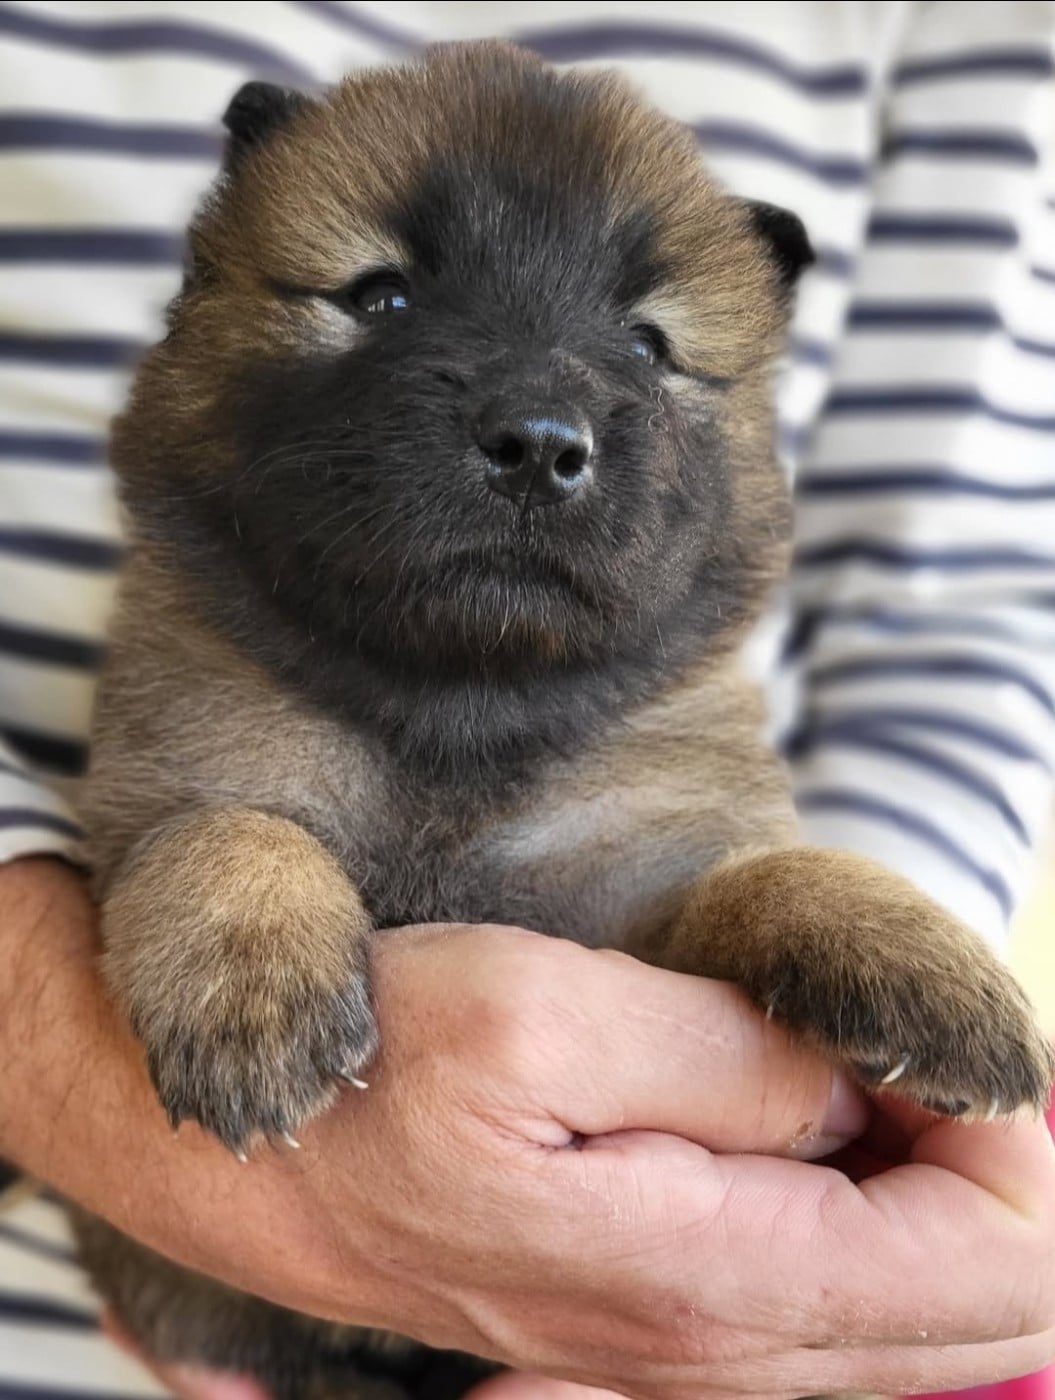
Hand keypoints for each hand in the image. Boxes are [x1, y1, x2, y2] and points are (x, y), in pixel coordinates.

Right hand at [3, 859, 1052, 1399]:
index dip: (1008, 1127)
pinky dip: (874, 1212)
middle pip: (986, 1306)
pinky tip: (808, 1124)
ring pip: (923, 1317)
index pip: (995, 1253)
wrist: (244, 1149)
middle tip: (899, 1052)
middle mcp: (722, 1352)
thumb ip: (730, 1055)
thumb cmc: (374, 1067)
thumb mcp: (538, 1016)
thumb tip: (861, 1087)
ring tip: (855, 1075)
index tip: (915, 1034)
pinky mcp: (663, 1320)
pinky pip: (840, 1304)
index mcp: (713, 1280)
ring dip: (935, 1185)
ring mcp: (695, 1352)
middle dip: (990, 1162)